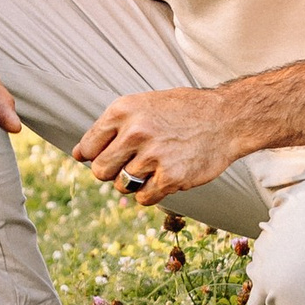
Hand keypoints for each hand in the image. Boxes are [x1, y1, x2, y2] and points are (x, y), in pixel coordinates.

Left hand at [72, 84, 245, 204]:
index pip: (88, 148)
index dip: (96, 156)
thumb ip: (110, 128)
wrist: (226, 118)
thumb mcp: (142, 106)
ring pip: (122, 186)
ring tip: (154, 165)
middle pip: (100, 171)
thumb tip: (78, 154)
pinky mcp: (171, 177)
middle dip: (112, 172)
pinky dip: (150, 193)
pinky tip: (164, 176)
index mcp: (123, 110)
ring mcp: (153, 155)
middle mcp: (135, 131)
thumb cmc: (181, 112)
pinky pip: (143, 198)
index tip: (112, 154)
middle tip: (132, 163)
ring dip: (134, 182)